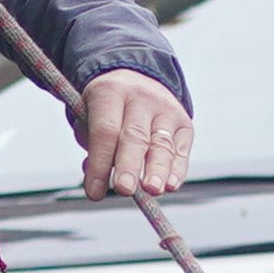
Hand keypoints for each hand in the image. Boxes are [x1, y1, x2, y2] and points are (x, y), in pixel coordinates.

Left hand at [78, 70, 192, 199]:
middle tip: (124, 189)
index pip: (105, 131)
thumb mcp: (89, 117)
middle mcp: (140, 98)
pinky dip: (177, 170)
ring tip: (152, 190)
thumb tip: (98, 180)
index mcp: (110, 92)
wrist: (136, 81)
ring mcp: (165, 110)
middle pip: (135, 136)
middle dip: (129, 165)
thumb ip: (92, 147)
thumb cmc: (108, 109)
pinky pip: (180, 150)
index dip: (100, 163)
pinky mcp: (183, 124)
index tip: (95, 192)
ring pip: (161, 144)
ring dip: (157, 170)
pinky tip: (171, 185)